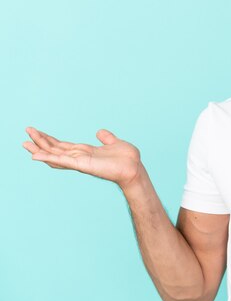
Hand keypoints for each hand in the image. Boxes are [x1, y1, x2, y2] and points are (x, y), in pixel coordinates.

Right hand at [23, 127, 141, 187]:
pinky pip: (63, 161)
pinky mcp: (83, 165)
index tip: (37, 132)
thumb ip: (106, 138)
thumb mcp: (114, 143)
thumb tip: (99, 131)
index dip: (50, 140)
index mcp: (86, 152)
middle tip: (25, 134)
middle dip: (40, 142)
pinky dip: (49, 159)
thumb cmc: (127, 159)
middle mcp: (80, 157)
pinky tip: (37, 156)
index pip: (63, 146)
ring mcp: (80, 162)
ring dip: (40, 149)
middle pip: (55, 150)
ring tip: (25, 143)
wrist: (134, 168)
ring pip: (55, 155)